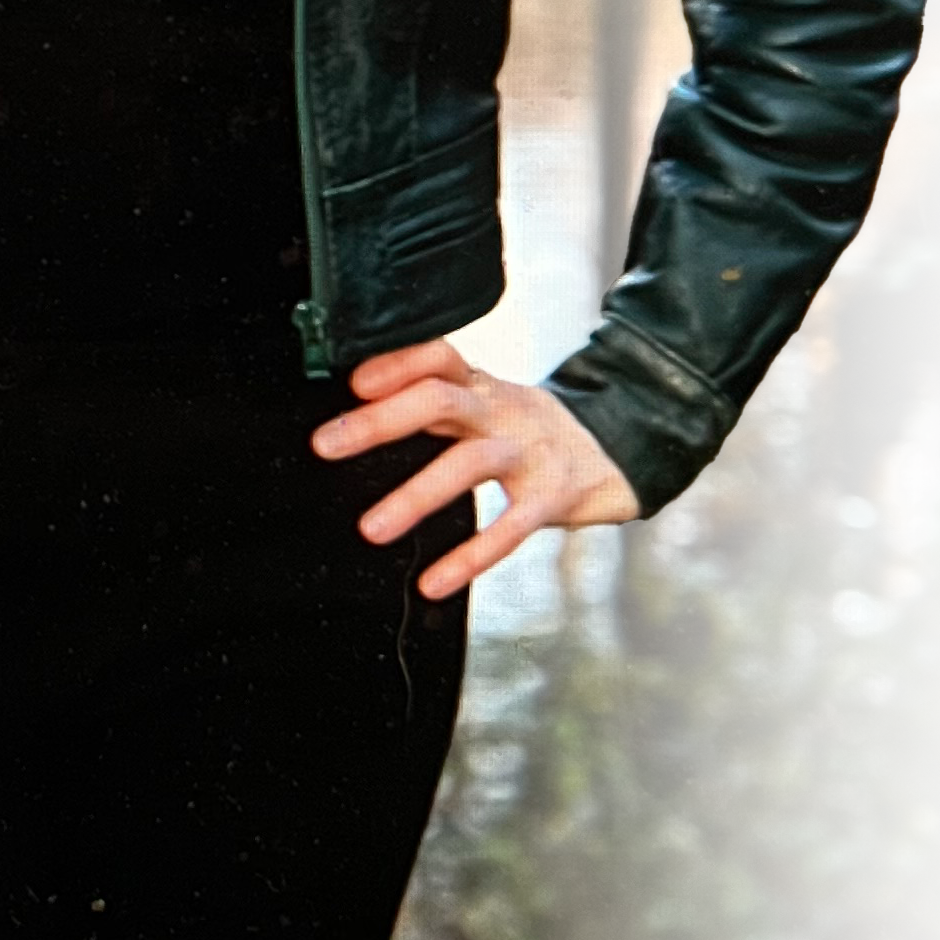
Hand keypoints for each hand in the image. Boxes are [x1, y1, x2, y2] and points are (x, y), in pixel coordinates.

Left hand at [310, 339, 640, 601]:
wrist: (614, 451)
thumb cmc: (524, 429)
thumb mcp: (485, 401)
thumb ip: (434, 403)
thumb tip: (355, 416)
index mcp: (481, 385)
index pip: (439, 355)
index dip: (397, 363)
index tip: (354, 382)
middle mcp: (503, 410)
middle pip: (441, 401)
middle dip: (381, 421)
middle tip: (326, 445)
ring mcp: (529, 452)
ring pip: (468, 465)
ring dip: (415, 496)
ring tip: (371, 529)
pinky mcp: (552, 497)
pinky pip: (509, 527)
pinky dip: (470, 557)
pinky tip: (433, 583)